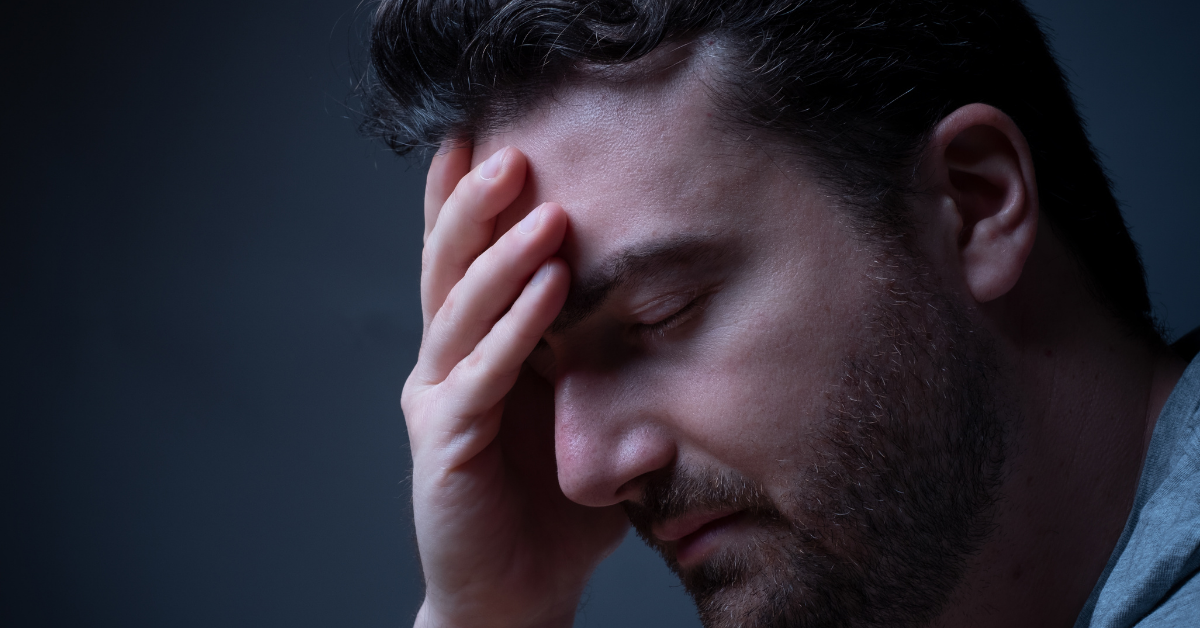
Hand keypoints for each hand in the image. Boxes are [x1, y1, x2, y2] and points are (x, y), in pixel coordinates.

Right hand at [402, 145, 628, 627]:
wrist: (513, 595)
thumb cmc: (550, 507)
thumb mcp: (585, 416)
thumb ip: (607, 365)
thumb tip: (672, 312)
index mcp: (473, 350)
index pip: (465, 262)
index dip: (468, 202)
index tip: (490, 136)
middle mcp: (445, 365)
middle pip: (450, 268)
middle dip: (477, 205)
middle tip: (512, 147)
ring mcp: (440, 401)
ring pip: (460, 311)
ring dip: (501, 255)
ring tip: (541, 206)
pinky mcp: (445, 444)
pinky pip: (480, 375)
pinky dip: (513, 329)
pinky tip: (545, 288)